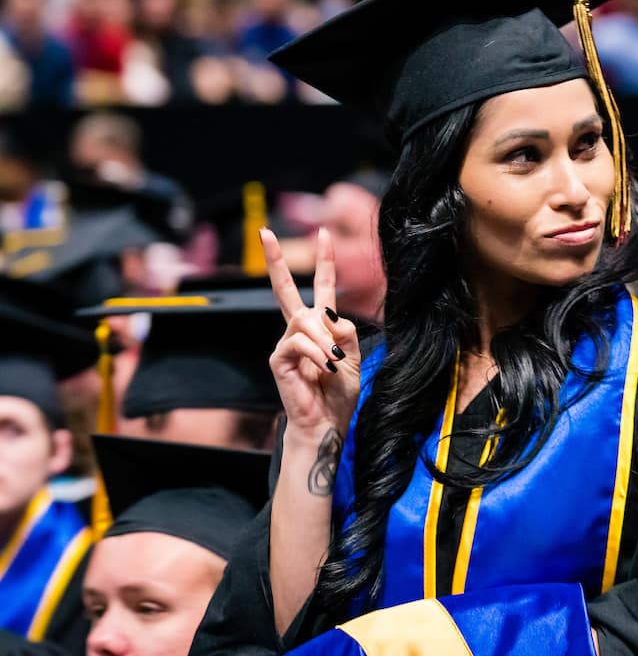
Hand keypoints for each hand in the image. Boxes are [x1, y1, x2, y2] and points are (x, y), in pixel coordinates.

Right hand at [264, 227, 361, 440]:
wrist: (327, 422)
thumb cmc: (339, 393)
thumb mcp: (353, 358)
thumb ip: (346, 333)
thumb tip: (328, 314)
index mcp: (322, 327)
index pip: (322, 288)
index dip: (324, 261)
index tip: (324, 232)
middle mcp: (300, 330)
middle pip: (285, 290)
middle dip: (275, 261)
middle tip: (264, 233)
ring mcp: (286, 343)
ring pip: (304, 320)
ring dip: (324, 340)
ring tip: (333, 363)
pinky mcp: (277, 358)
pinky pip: (298, 342)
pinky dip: (316, 353)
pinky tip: (324, 368)